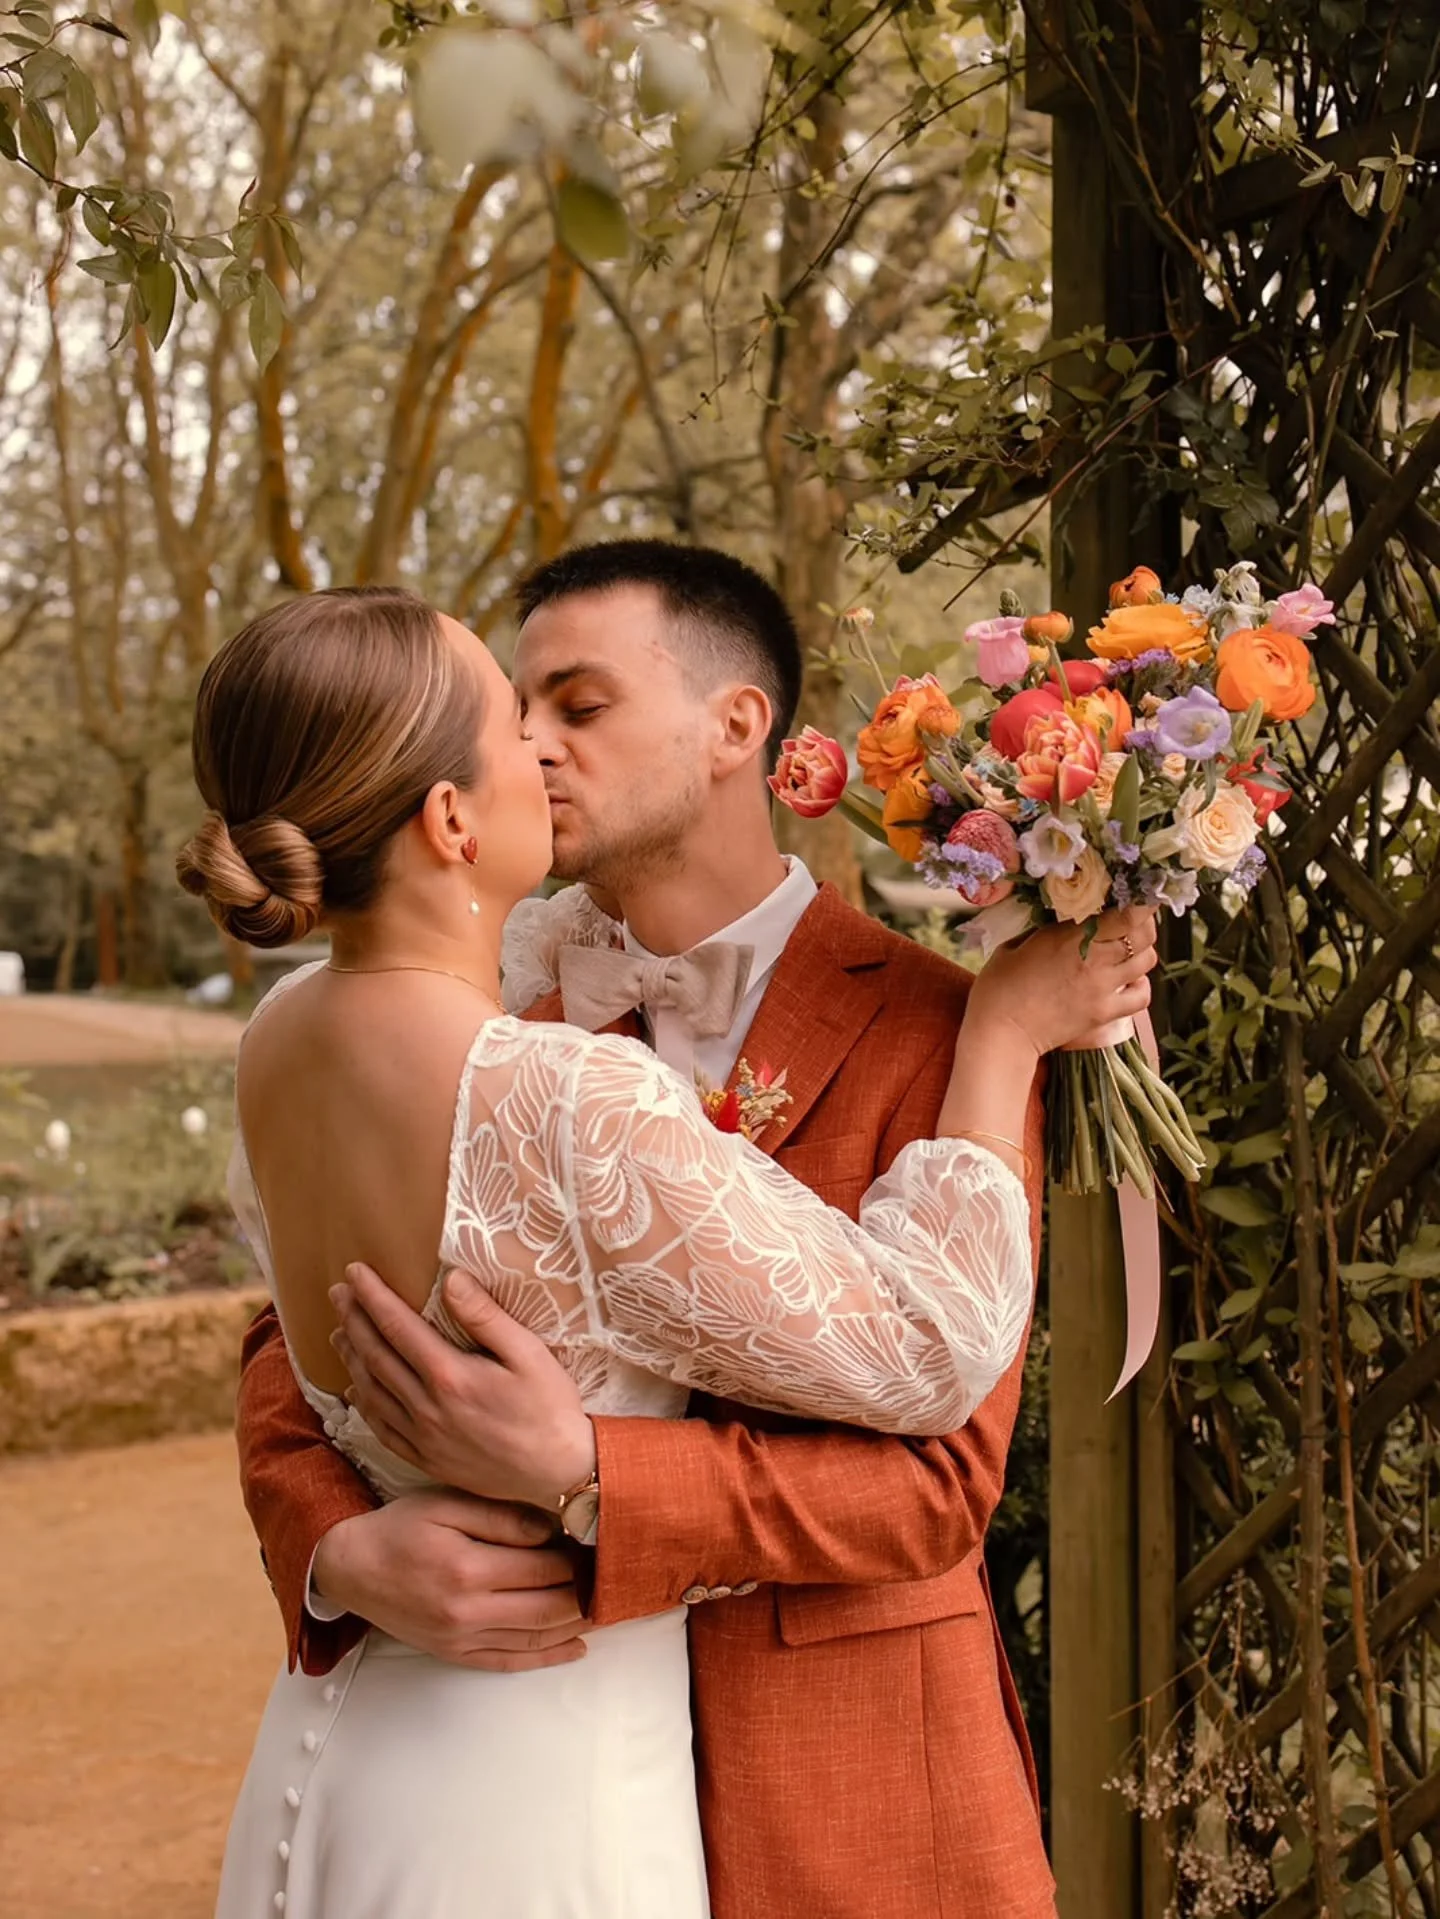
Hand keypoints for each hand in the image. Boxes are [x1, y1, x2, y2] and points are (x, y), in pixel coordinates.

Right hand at [311, 1489, 586, 1671]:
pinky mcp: (455, 1654)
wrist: (352, 1568)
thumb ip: (502, 1517)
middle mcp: (468, 1611)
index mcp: (469, 1568)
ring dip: (576, 1625)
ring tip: (605, 1607)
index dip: (577, 1558)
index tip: (596, 1545)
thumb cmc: (402, 1528)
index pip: (544, 1568)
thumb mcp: (447, 1504)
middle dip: (585, 1593)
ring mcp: (462, 1638)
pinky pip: (511, 1662)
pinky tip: (577, 1648)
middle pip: (548, 1607)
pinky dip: (549, 1658)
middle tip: (610, 1577)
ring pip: (536, 1638)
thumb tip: (550, 1531)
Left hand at [330, 1264, 595, 1510]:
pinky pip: (382, 1428)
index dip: (372, 1296)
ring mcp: (423, 1437)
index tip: (354, 1271)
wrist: (558, 1472)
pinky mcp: (427, 1459)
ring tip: (339, 1333)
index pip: (397, 1326)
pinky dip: (364, 1403)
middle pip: (376, 1355)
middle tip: (337, 1293)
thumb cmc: (550, 1407)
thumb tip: (451, 1280)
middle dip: (354, 1320)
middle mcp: (427, 1407)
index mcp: (450, 1375)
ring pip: (373, 1391)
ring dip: (352, 1358)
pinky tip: (358, 1388)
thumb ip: (486, 1316)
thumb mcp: (529, 1353)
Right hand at [967, 906, 1159, 1057]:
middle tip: (1131, 920)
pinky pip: (1142, 996)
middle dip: (1143, 922)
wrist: (999, 1033)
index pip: (1126, 914)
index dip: (1139, 902)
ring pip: (1147, 960)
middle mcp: (1093, 958)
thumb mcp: (1015, 945)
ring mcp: (1102, 987)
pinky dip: (1142, 985)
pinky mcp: (1104, 1013)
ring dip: (1142, 951)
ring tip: (1127, 951)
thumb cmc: (998, 987)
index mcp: (1070, 936)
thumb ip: (1045, 930)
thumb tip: (1064, 920)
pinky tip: (1128, 982)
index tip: (1135, 896)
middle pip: (1144, 933)